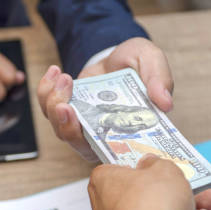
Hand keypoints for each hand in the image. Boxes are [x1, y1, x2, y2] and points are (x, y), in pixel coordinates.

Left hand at [38, 37, 172, 160]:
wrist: (120, 56)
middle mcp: (103, 134)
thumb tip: (164, 102)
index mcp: (128, 132)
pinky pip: (48, 108)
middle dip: (67, 125)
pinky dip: (46, 91)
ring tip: (64, 79)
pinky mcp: (67, 110)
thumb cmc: (138, 64)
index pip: (112, 153)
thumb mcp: (152, 61)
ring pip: (59, 127)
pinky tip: (55, 72)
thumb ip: (159, 79)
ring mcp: (82, 124)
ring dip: (55, 105)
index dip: (97, 146)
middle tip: (66, 104)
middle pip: (78, 143)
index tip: (87, 129)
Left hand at [87, 154, 210, 209]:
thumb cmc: (150, 204)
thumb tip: (151, 164)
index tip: (159, 166)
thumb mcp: (164, 169)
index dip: (142, 168)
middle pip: (148, 195)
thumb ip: (160, 164)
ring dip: (191, 208)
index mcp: (105, 182)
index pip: (120, 170)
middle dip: (180, 191)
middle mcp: (109, 208)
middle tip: (199, 186)